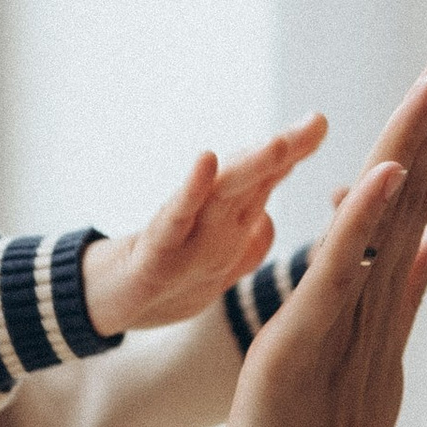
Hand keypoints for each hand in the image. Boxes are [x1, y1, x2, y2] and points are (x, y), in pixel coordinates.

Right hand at [83, 111, 329, 338]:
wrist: (105, 304)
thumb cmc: (162, 277)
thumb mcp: (215, 267)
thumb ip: (244, 243)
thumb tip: (269, 217)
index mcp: (228, 222)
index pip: (266, 180)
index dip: (295, 153)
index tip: (321, 122)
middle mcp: (209, 219)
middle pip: (252, 179)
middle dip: (285, 150)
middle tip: (318, 122)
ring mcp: (182, 232)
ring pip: (221, 194)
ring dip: (251, 167)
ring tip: (280, 143)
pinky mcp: (154, 253)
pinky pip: (175, 219)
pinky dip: (191, 190)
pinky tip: (205, 160)